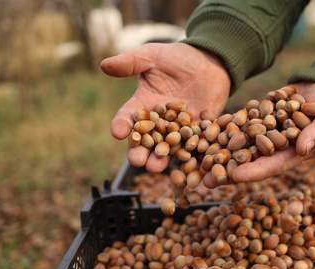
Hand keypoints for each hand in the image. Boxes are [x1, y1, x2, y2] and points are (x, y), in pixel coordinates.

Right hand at [101, 43, 230, 171]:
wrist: (210, 63)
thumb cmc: (177, 57)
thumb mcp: (152, 56)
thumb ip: (130, 61)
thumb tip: (104, 64)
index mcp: (142, 105)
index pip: (127, 118)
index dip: (121, 125)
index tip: (117, 132)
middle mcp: (158, 122)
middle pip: (145, 141)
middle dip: (139, 151)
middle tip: (135, 161)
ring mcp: (178, 130)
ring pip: (167, 148)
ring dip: (160, 159)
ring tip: (155, 167)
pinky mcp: (199, 133)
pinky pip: (194, 146)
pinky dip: (191, 154)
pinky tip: (188, 162)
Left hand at [203, 82, 314, 186]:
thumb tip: (303, 149)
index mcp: (295, 153)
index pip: (272, 166)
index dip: (254, 172)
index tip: (235, 176)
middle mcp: (277, 146)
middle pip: (249, 160)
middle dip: (227, 170)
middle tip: (202, 179)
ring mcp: (267, 131)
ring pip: (240, 144)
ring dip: (219, 151)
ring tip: (196, 159)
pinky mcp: (260, 115)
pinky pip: (240, 122)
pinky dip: (224, 127)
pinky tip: (205, 130)